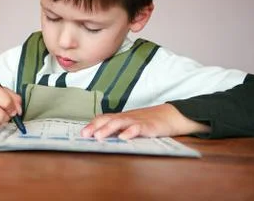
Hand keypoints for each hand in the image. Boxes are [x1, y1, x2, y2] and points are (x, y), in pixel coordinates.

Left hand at [80, 103, 209, 139]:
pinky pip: (139, 128)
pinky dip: (130, 132)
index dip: (92, 125)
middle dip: (95, 127)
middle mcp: (127, 117)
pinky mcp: (149, 126)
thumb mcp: (131, 124)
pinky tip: (123, 138)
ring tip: (98, 136)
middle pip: (109, 119)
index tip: (82, 133)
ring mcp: (138, 121)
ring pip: (120, 122)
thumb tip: (100, 137)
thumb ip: (118, 129)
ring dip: (108, 129)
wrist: (171, 115)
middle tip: (85, 135)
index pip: (104, 118)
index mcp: (122, 117)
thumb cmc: (149, 122)